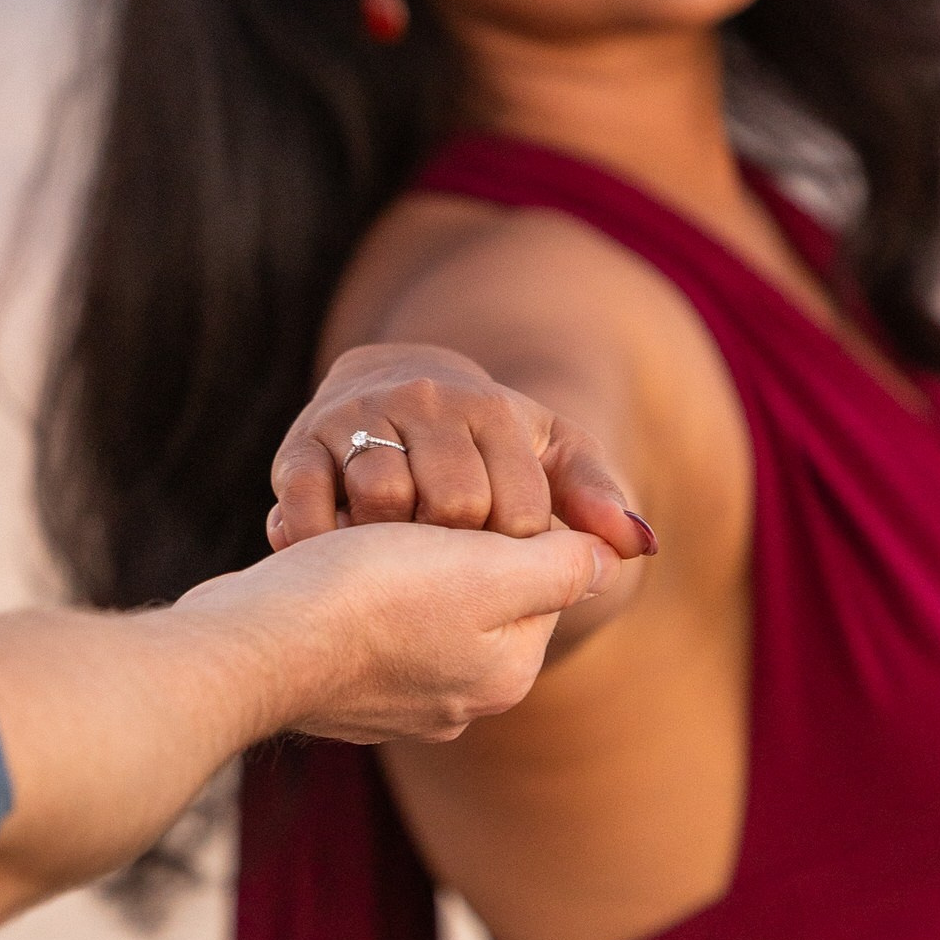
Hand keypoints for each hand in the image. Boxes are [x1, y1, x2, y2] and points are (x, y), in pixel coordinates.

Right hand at [174, 521, 618, 743]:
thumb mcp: (484, 570)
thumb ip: (558, 565)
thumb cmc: (368, 598)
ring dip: (390, 560)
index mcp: (504, 673)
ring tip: (354, 536)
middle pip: (474, 589)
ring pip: (413, 600)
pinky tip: (321, 563)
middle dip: (443, 543)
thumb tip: (612, 557)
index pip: (536, 574)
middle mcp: (456, 698)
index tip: (451, 503)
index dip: (499, 523)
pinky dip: (345, 586)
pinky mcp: (335, 690)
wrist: (248, 649)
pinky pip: (358, 620)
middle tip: (399, 513)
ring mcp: (392, 702)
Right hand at [266, 343, 654, 562]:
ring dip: (386, 544)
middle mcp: (424, 400)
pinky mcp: (298, 446)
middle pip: (454, 505)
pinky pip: (308, 502)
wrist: (375, 377)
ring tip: (389, 559)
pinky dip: (319, 541)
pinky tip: (335, 560)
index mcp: (490, 408)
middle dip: (451, 549)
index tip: (491, 557)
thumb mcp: (544, 451)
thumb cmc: (475, 438)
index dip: (511, 550)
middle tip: (441, 562)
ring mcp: (355, 420)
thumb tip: (641, 544)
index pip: (521, 511)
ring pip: (383, 497)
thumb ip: (590, 497)